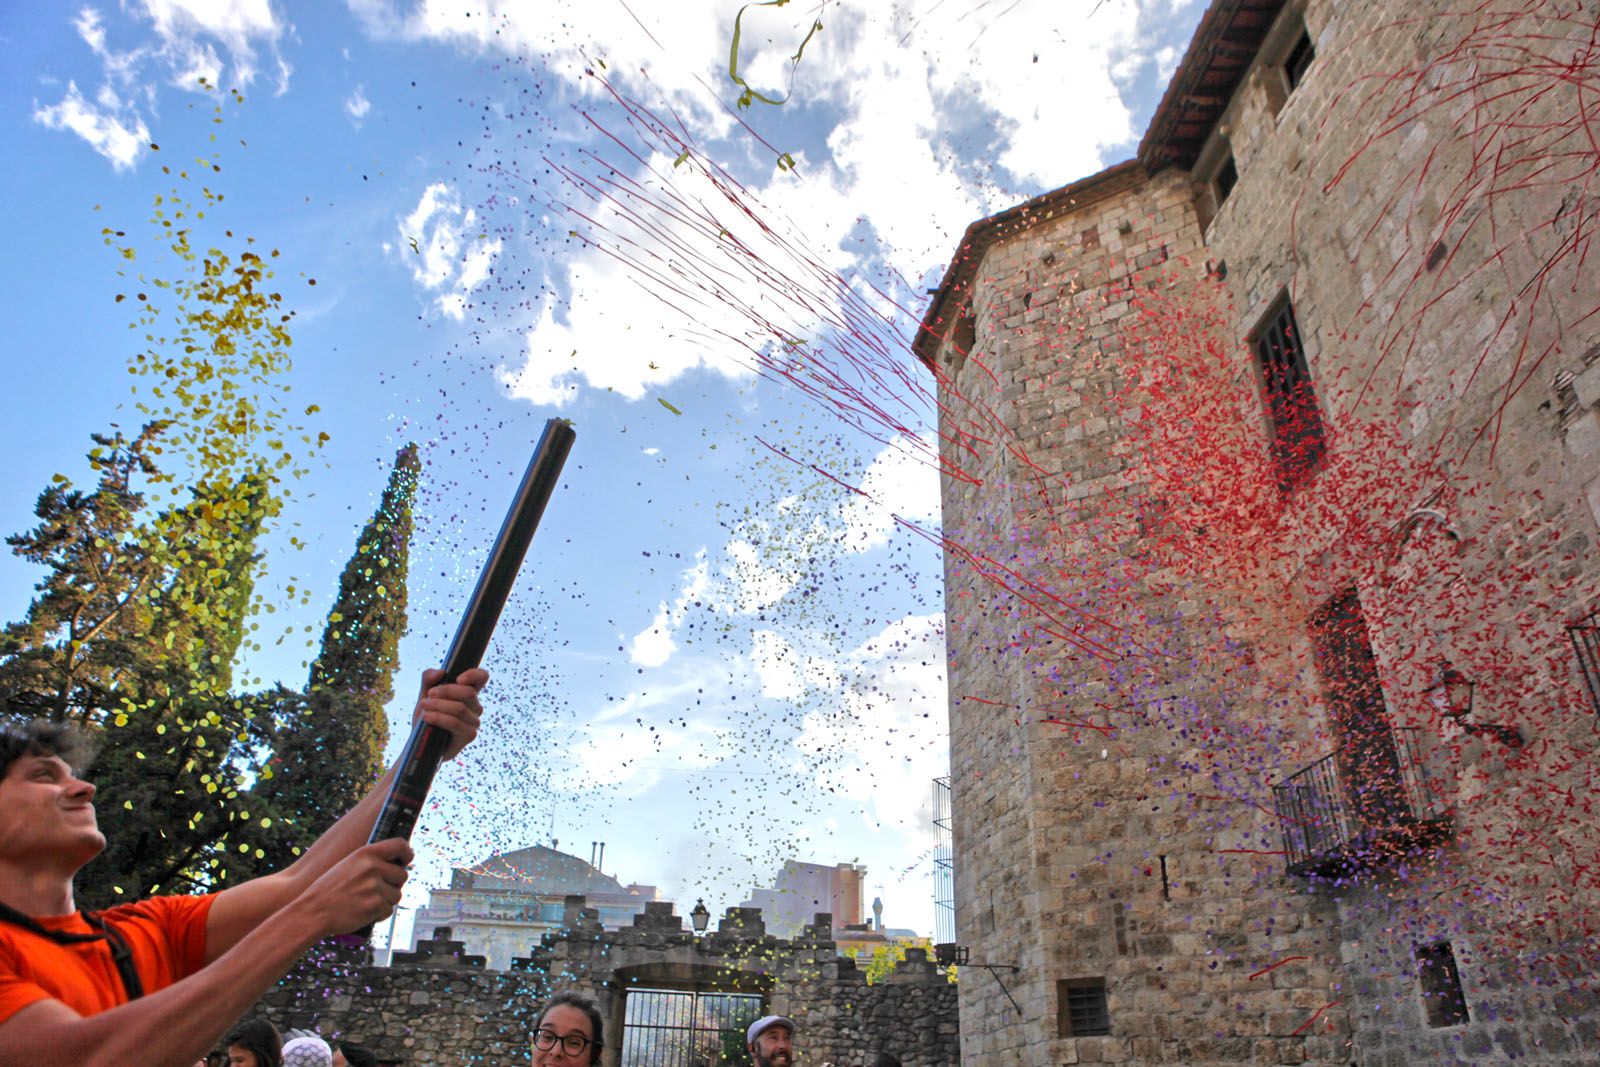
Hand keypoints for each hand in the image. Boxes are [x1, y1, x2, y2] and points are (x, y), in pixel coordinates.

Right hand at [295, 838, 412, 937]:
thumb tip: (398, 862)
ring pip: (396, 895)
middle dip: (394, 884)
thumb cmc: (329, 889)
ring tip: (364, 901)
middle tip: (376, 890)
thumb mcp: (348, 864)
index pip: (400, 845)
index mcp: (366, 853)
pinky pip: (388, 910)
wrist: (312, 912)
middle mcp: (372, 867)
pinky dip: (379, 914)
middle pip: (402, 875)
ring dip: (385, 900)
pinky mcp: (375, 906)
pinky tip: (363, 912)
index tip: (407, 860)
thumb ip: (371, 861)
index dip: (407, 853)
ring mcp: (374, 887)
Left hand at [411, 667, 486, 759]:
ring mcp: (474, 722)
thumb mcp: (424, 695)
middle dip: (446, 691)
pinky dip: (438, 718)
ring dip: (439, 705)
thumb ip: (428, 679)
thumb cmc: (426, 716)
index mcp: (468, 693)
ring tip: (423, 707)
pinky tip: (426, 717)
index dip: (474, 675)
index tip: (458, 678)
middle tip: (429, 694)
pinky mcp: (469, 736)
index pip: (482, 678)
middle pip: (468, 692)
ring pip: (460, 708)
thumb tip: (440, 672)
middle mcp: (475, 707)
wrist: (420, 743)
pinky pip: (455, 723)